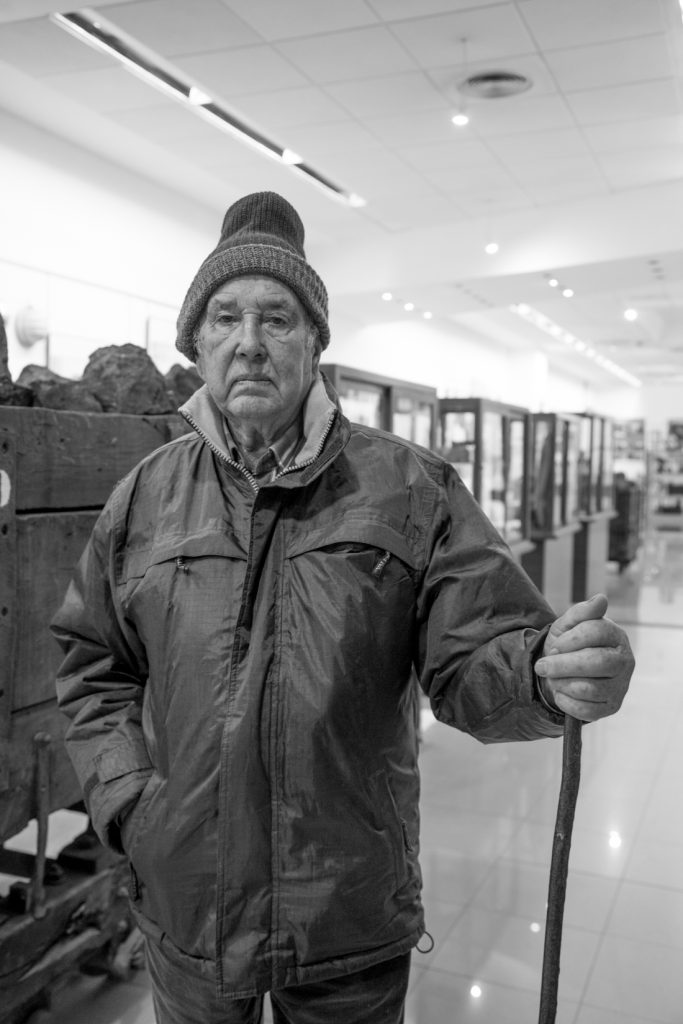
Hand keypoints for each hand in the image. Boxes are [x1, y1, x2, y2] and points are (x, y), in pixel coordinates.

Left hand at [535, 593, 633, 721]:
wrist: (563, 672)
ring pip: (589, 688)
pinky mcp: (612, 707)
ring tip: (553, 678)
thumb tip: (601, 599)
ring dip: (561, 683)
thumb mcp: (568, 624)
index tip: (555, 645)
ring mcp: (621, 686)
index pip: (596, 632)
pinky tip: (560, 693)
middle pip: (595, 662)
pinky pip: (587, 711)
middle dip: (562, 665)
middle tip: (542, 666)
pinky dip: (566, 702)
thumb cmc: (568, 644)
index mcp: (616, 635)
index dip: (570, 639)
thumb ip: (581, 612)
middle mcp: (624, 660)